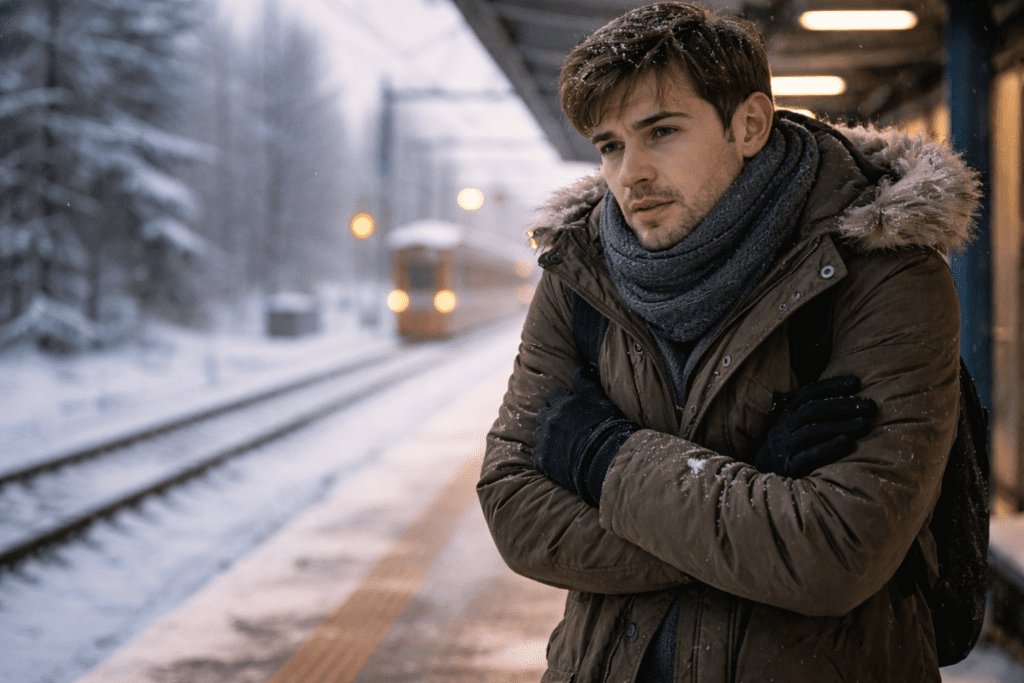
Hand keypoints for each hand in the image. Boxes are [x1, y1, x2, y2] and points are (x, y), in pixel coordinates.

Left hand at [532, 366, 637, 505]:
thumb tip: (580, 369)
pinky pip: (538, 454)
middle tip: (567, 428)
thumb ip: (587, 385)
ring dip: (548, 435)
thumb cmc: (609, 430)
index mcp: (564, 404)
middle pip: (543, 413)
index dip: (561, 402)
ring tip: (564, 444)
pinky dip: (546, 455)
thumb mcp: (603, 403)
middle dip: (552, 417)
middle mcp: (550, 419)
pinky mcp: (542, 459)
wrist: (609, 461)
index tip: (570, 410)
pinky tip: (560, 458)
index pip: (553, 395)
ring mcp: (545, 440)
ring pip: (539, 433)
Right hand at [753, 375, 875, 477]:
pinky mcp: (789, 466)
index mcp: (788, 415)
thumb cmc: (788, 448)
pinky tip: (847, 443)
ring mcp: (785, 447)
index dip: (831, 385)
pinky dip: (828, 448)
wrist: (761, 475)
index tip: (856, 382)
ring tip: (864, 425)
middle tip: (869, 406)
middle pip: (812, 410)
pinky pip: (808, 455)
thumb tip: (846, 395)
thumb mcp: (794, 427)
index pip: (808, 393)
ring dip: (840, 425)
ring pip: (812, 431)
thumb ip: (813, 413)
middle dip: (843, 405)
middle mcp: (785, 427)